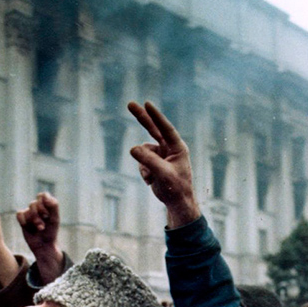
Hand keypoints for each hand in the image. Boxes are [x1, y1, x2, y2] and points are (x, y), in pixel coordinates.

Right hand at [17, 193, 63, 282]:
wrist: (44, 245)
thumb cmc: (51, 232)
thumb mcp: (55, 219)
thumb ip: (53, 206)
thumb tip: (45, 196)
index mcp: (47, 205)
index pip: (42, 196)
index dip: (43, 203)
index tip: (47, 214)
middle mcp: (38, 207)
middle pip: (33, 203)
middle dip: (38, 215)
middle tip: (43, 225)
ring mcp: (29, 213)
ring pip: (27, 210)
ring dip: (34, 220)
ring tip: (40, 228)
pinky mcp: (23, 219)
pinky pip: (19, 214)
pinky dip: (23, 221)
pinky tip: (28, 227)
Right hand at [128, 102, 200, 227]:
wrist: (177, 202)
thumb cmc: (176, 188)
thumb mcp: (162, 174)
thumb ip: (148, 161)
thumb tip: (132, 148)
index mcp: (178, 147)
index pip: (165, 128)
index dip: (156, 116)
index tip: (147, 104)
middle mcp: (169, 148)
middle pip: (153, 129)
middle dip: (141, 117)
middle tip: (130, 103)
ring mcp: (160, 154)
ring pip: (142, 152)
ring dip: (144, 165)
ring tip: (152, 178)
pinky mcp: (153, 162)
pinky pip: (140, 162)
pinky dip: (143, 172)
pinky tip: (151, 181)